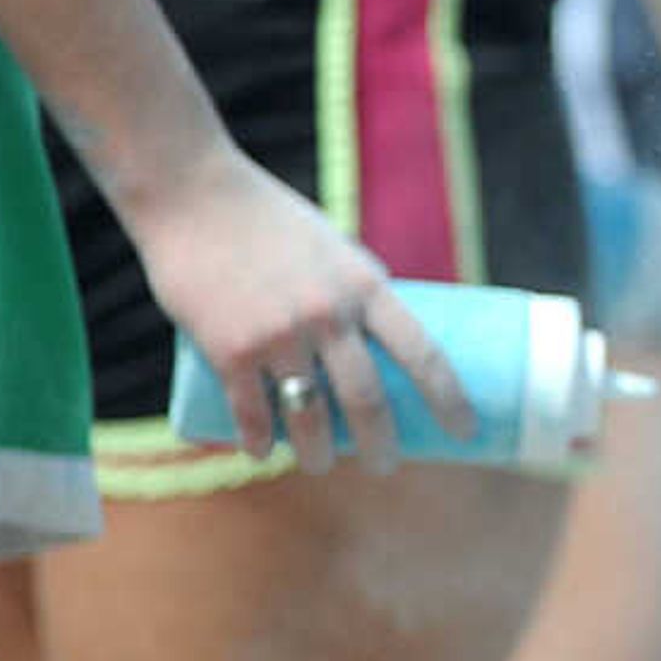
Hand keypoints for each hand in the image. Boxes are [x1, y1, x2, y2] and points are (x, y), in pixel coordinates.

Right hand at [124, 148, 469, 466]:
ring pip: (309, 414)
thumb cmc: (268, 220)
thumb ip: (352, 294)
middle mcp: (329, 313)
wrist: (193, 194)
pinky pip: (250, 411)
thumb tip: (370, 345)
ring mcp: (278, 333)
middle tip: (386, 466)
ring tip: (321, 465)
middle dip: (382, 443)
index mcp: (366, 285)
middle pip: (368, 398)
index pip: (423, 352)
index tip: (466, 432)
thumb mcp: (332, 249)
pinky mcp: (227, 347)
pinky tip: (262, 453)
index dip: (449, 398)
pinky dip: (258, 440)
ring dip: (317, 452)